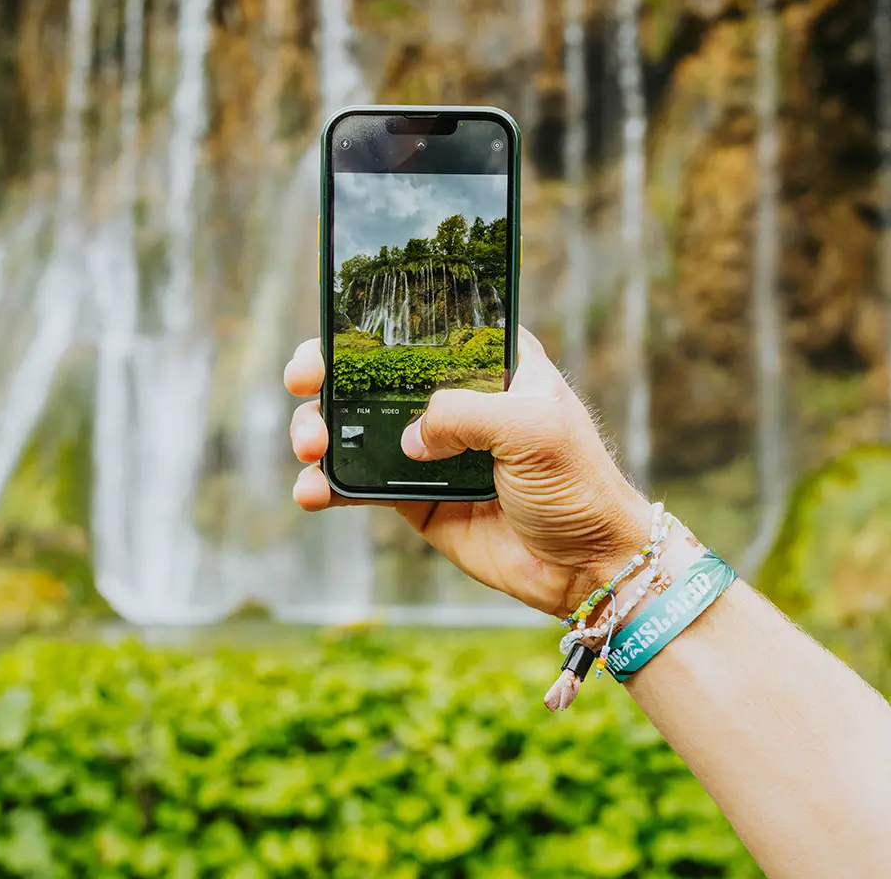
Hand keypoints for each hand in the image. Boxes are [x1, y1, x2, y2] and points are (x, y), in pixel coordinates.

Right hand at [284, 327, 651, 616]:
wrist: (587, 567)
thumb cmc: (578, 483)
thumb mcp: (533, 428)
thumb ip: (466, 415)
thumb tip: (409, 437)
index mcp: (489, 361)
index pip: (423, 326)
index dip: (372, 323)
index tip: (335, 332)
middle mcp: (452, 396)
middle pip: (373, 371)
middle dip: (328, 374)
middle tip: (304, 383)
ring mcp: (429, 447)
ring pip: (355, 425)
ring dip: (319, 429)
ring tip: (310, 446)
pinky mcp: (414, 496)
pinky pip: (359, 484)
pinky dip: (328, 485)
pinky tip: (311, 491)